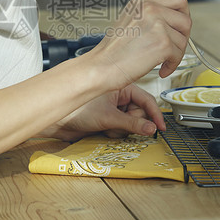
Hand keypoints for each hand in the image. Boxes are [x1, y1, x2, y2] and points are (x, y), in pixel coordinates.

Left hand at [40, 84, 165, 141]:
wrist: (58, 122)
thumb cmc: (76, 110)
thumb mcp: (109, 117)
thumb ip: (132, 124)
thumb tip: (151, 129)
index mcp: (121, 86)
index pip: (146, 100)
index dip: (155, 114)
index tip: (161, 126)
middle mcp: (118, 96)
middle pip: (140, 114)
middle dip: (133, 123)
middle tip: (122, 125)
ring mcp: (113, 108)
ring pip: (131, 124)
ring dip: (122, 130)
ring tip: (108, 128)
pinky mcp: (108, 119)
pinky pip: (121, 129)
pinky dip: (115, 133)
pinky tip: (104, 131)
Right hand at [85, 0, 191, 90]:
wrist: (102, 67)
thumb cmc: (113, 50)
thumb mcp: (131, 20)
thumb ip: (152, 15)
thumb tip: (175, 20)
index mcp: (143, 1)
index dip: (183, 14)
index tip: (178, 27)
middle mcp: (150, 8)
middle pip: (185, 18)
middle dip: (183, 35)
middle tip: (175, 45)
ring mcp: (158, 24)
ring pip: (183, 39)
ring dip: (176, 53)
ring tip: (162, 60)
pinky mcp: (163, 43)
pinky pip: (179, 55)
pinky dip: (172, 65)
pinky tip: (161, 68)